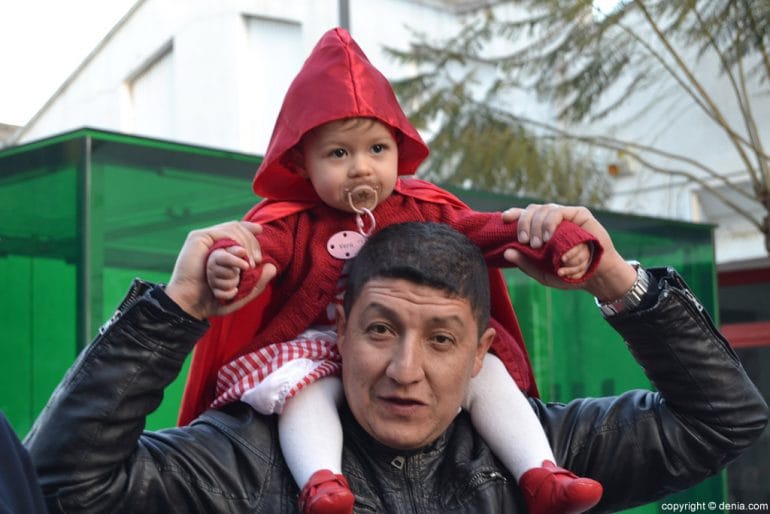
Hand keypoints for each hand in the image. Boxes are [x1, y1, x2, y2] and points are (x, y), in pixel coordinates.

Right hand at [165, 222, 276, 318]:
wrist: (192, 305)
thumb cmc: (214, 301)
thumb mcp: (242, 292)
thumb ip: (258, 281)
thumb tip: (272, 267)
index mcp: (220, 250)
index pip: (238, 231)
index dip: (251, 231)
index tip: (260, 235)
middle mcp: (212, 242)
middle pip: (238, 228)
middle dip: (252, 243)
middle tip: (256, 261)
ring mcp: (205, 239)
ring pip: (233, 229)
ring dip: (246, 244)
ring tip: (249, 265)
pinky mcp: (197, 238)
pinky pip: (222, 235)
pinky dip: (235, 246)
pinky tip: (242, 258)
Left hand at [502, 204, 636, 299]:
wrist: (595, 276)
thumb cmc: (568, 274)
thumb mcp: (542, 273)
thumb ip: (525, 263)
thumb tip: (506, 252)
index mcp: (540, 230)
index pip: (523, 216)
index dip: (513, 214)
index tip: (504, 219)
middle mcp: (550, 220)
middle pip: (531, 211)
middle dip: (524, 224)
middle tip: (525, 242)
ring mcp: (564, 215)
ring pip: (543, 209)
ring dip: (538, 226)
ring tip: (538, 244)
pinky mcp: (578, 213)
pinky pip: (558, 212)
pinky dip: (550, 223)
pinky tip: (548, 236)